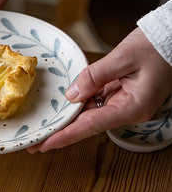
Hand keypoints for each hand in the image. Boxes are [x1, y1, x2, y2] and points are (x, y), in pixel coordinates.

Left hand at [27, 28, 171, 151]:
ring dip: (69, 116)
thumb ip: (94, 76)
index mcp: (132, 108)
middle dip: (62, 131)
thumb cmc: (156, 46)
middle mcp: (128, 110)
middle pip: (88, 124)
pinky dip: (80, 102)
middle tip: (36, 141)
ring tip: (44, 123)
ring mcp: (125, 104)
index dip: (65, 136)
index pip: (90, 126)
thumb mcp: (122, 57)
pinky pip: (96, 102)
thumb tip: (71, 95)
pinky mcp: (122, 95)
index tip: (44, 145)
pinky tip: (64, 104)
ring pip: (90, 114)